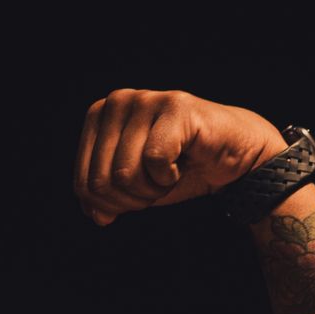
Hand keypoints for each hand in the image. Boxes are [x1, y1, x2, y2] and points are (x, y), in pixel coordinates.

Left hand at [75, 90, 286, 224]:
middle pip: (102, 181)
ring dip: (152, 189)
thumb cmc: (178, 170)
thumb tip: (95, 214)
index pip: (83, 182)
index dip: (113, 204)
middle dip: (132, 199)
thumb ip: (106, 200)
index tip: (138, 194)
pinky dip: (168, 177)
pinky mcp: (175, 107)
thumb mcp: (133, 191)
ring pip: (126, 173)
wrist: (231, 158)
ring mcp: (146, 99)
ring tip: (170, 173)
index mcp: (98, 116)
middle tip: (157, 185)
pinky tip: (182, 164)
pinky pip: (154, 161)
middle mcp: (118, 101)